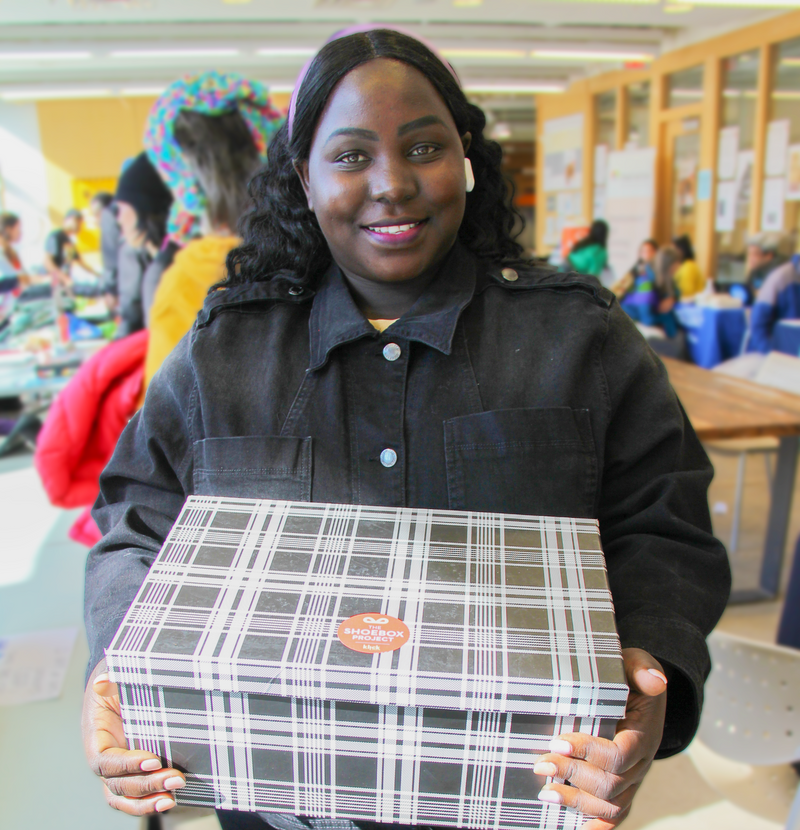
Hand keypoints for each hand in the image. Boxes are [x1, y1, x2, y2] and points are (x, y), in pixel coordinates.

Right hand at [82, 659, 185, 815]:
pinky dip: (148, 801)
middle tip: (175, 778)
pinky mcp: (132, 773)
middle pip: (118, 784)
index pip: (106, 761)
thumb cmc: (117, 682)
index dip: (127, 764)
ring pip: (124, 797)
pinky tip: (168, 800)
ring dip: (147, 801)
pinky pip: (134, 796)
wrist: (119, 686)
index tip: (152, 760)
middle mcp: (104, 760)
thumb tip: (105, 681)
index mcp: (96, 739)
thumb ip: (111, 680)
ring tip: (171, 797)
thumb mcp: (113, 676)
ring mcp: (117, 770)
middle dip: (146, 785)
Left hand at [533, 647, 667, 828]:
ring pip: (611, 805)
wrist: (641, 691)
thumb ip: (642, 669)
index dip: (588, 752)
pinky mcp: (623, 788)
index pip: (618, 755)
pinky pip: (615, 816)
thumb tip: (656, 680)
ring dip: (577, 802)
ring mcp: (633, 779)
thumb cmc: (632, 675)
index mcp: (643, 735)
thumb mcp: (636, 663)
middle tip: (541, 763)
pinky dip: (595, 825)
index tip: (558, 742)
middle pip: (611, 784)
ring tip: (545, 792)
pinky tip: (572, 825)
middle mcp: (640, 763)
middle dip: (573, 776)